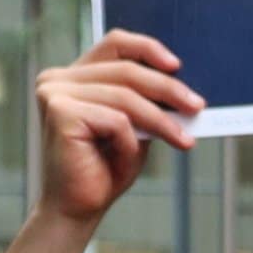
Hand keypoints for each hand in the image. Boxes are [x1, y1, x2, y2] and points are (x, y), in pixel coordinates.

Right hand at [36, 31, 200, 226]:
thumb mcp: (135, 126)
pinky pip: (116, 120)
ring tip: (184, 140)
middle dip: (168, 90)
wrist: (78, 208)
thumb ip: (148, 101)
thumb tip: (185, 87)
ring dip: (161, 120)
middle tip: (198, 107)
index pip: (115, 44)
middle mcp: (58, 79)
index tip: (177, 66)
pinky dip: (130, 141)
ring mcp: (54, 93)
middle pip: (126, 70)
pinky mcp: (59, 112)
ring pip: (126, 96)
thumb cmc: (105, 168)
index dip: (148, 48)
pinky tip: (129, 158)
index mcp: (73, 75)